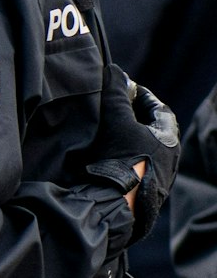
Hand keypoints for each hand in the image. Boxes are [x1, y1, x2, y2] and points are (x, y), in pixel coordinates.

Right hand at [89, 69, 180, 240]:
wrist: (115, 206)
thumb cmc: (121, 160)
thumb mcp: (116, 120)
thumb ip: (115, 94)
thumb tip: (115, 71)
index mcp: (170, 139)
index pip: (160, 109)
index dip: (142, 96)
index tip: (126, 88)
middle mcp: (171, 159)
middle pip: (153, 130)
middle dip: (134, 116)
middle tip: (114, 108)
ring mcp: (159, 178)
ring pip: (145, 150)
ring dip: (128, 138)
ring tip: (106, 132)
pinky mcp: (145, 193)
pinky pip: (137, 167)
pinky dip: (124, 156)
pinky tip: (106, 157)